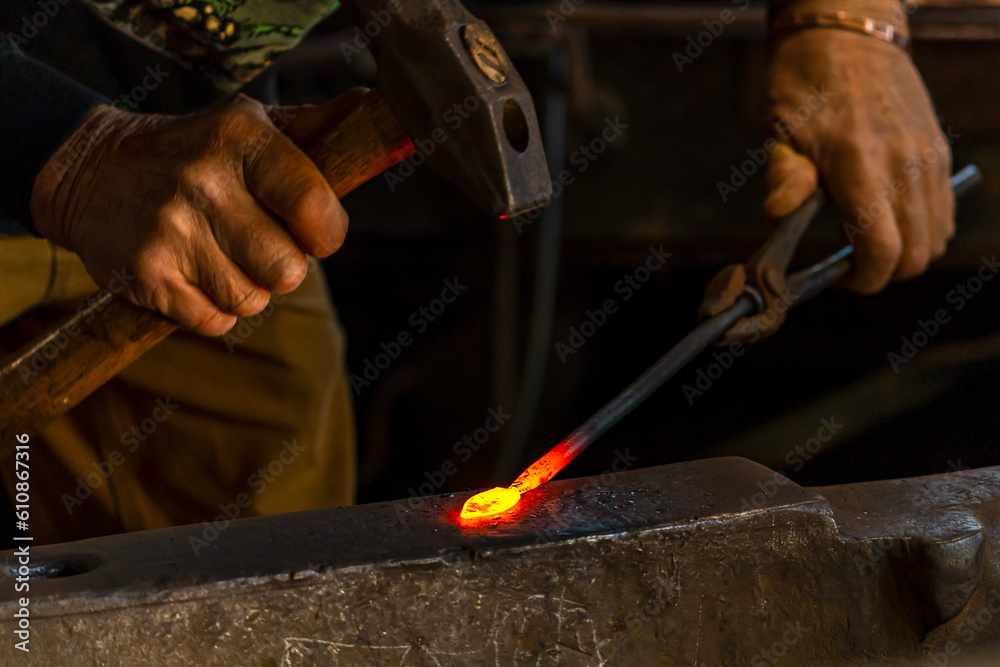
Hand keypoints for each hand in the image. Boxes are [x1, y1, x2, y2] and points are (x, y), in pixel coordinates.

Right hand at [31, 89, 365, 334]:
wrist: (92, 172)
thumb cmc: (195, 152)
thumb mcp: (250, 126)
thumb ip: (313, 127)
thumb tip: (369, 104)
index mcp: (241, 139)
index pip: (312, 206)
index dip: (326, 233)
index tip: (313, 232)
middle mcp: (204, 182)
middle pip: (287, 270)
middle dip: (283, 267)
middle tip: (258, 244)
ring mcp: (171, 231)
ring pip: (252, 300)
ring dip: (247, 289)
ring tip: (222, 256)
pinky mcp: (146, 275)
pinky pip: (215, 321)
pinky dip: (214, 308)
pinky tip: (196, 275)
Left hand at [765, 0, 953, 293]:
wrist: (849, 33)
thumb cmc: (805, 83)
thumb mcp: (779, 129)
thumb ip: (785, 176)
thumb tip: (777, 215)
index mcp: (860, 162)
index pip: (882, 248)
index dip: (863, 279)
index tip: (839, 278)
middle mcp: (905, 163)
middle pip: (916, 255)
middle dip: (881, 273)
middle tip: (847, 262)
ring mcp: (930, 158)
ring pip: (936, 238)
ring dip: (904, 253)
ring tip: (864, 237)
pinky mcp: (940, 152)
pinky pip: (944, 212)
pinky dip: (923, 230)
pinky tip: (887, 217)